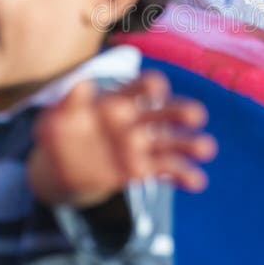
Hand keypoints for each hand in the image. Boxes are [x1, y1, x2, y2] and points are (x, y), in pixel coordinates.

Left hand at [27, 72, 216, 207]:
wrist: (61, 168)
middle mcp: (135, 121)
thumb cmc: (59, 134)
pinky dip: (183, 175)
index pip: (141, 87)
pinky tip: (196, 182)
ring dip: (190, 144)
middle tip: (196, 116)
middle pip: (164, 112)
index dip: (150, 86)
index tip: (158, 91)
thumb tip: (83, 82)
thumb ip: (69, 101)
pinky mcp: (141, 170)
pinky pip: (166, 171)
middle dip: (181, 111)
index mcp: (118, 101)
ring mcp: (141, 146)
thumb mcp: (57, 117)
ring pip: (171, 142)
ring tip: (206, 148)